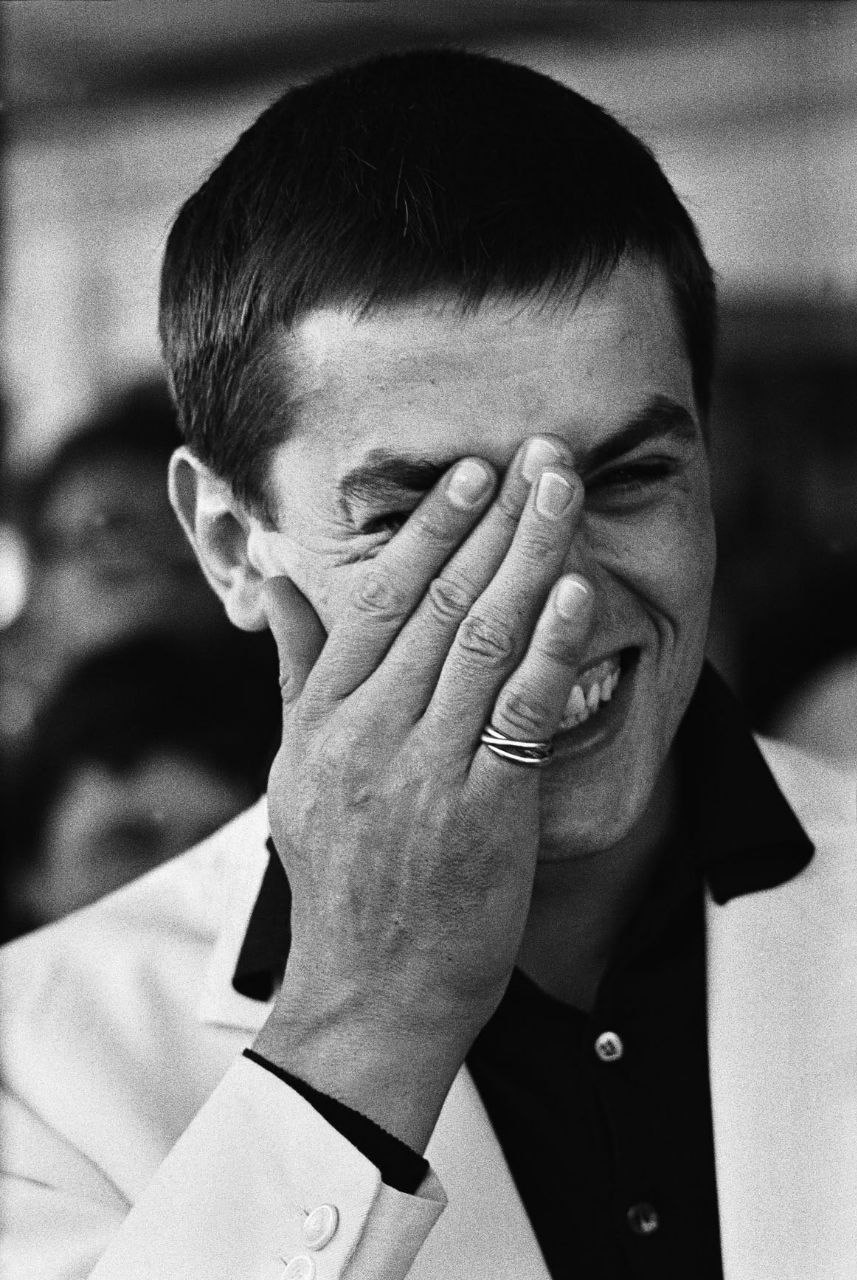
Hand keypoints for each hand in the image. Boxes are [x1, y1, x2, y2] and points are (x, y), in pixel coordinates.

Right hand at [254, 436, 593, 1148]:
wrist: (371, 992)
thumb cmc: (338, 876)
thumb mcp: (294, 767)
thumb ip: (297, 669)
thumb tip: (277, 580)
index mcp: (323, 718)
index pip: (380, 599)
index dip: (431, 529)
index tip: (470, 475)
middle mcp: (370, 733)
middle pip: (442, 602)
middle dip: (496, 520)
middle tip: (539, 457)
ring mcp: (426, 772)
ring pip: (485, 639)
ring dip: (533, 557)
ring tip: (566, 495)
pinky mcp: (485, 812)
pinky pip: (524, 712)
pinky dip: (554, 645)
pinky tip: (579, 591)